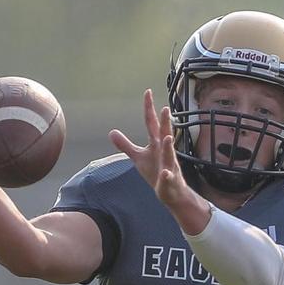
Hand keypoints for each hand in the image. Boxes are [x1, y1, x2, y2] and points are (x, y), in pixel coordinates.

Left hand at [109, 89, 199, 215]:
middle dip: (165, 122)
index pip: (152, 123)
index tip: (147, 92)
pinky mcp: (168, 180)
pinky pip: (168, 177)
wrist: (171, 192)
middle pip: (164, 134)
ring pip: (169, 154)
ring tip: (167, 137)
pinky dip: (167, 175)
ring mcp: (168, 165)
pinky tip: (165, 174)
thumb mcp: (138, 157)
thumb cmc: (156, 171)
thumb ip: (126, 144)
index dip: (149, 108)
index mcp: (156, 144)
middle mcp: (164, 152)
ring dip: (168, 146)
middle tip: (165, 108)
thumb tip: (111, 132)